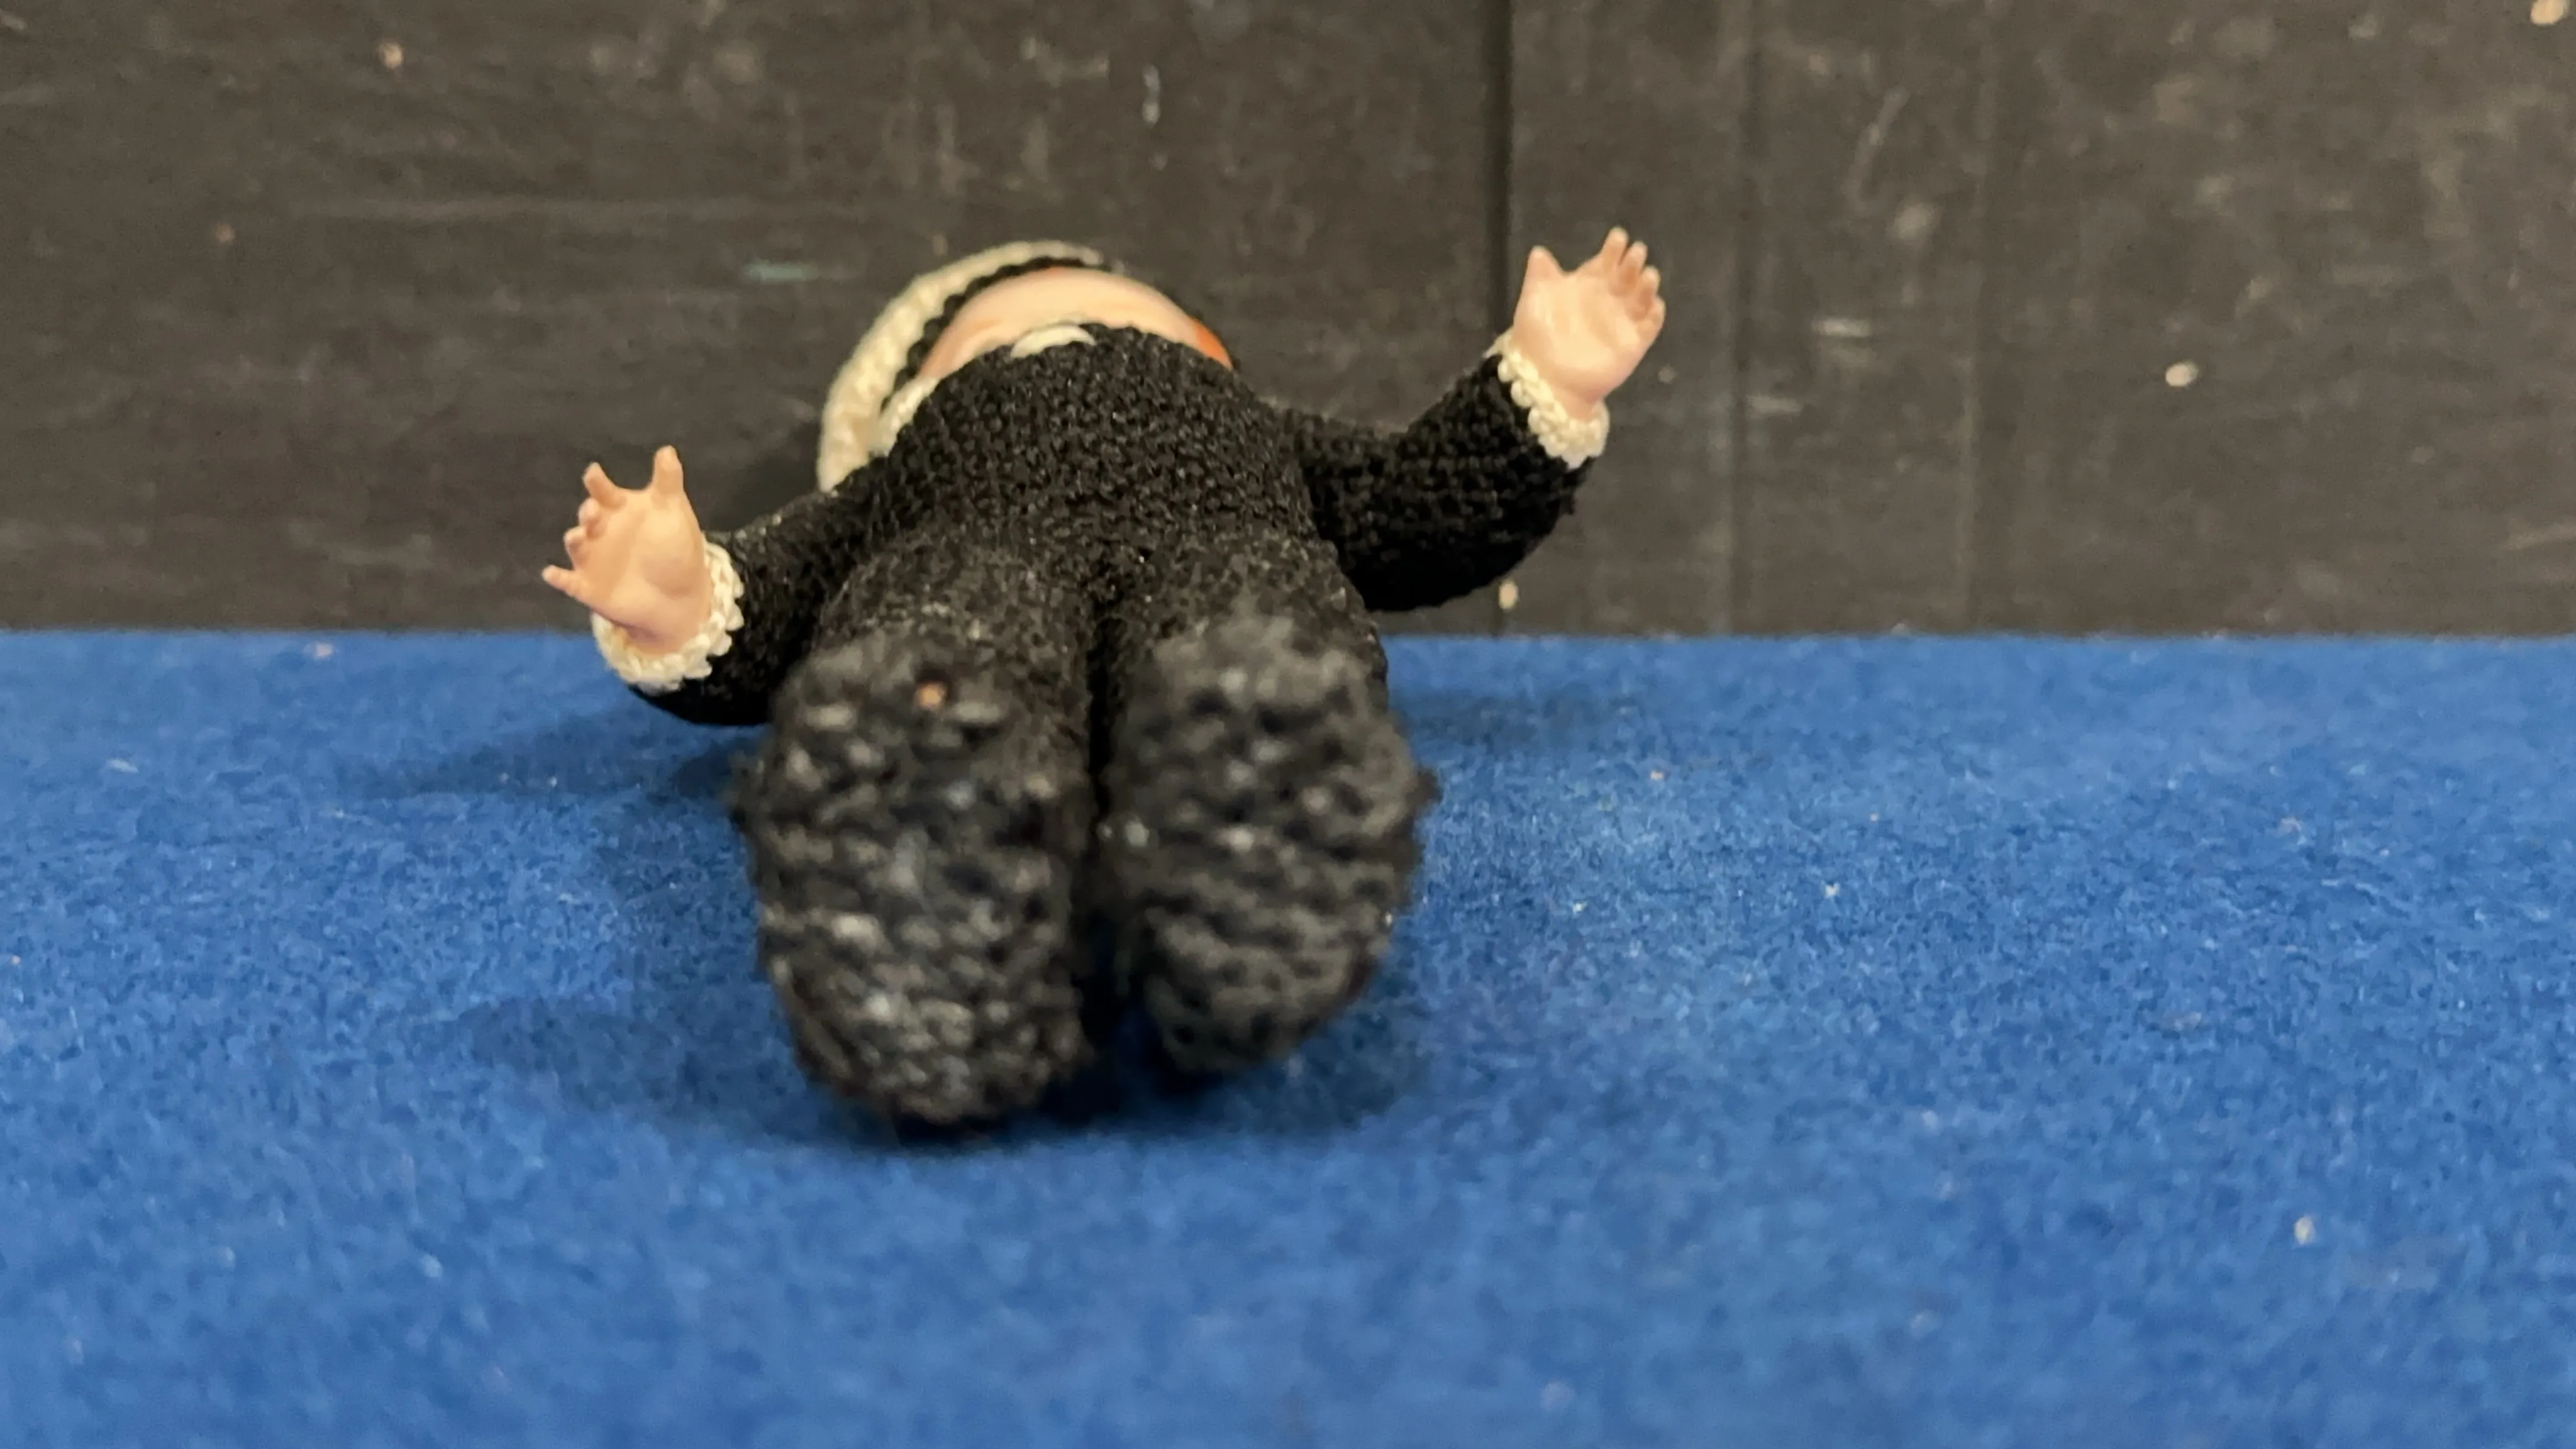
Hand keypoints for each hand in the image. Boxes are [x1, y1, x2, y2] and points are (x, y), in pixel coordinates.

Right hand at [540, 446, 712, 654]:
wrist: (681, 595)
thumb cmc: (673, 547)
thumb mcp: (673, 512)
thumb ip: (668, 482)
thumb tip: (667, 449)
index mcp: (618, 508)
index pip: (603, 491)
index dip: (597, 482)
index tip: (594, 473)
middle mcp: (600, 530)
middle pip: (588, 516)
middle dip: (588, 512)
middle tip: (593, 510)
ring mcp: (592, 558)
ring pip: (576, 545)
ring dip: (575, 540)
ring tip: (578, 536)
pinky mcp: (589, 587)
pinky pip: (569, 582)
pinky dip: (559, 578)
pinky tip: (551, 573)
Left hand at [1506, 228, 1667, 418]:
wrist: (1543, 378)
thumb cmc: (1537, 336)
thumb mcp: (1535, 300)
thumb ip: (1540, 276)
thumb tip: (1539, 252)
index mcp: (1587, 286)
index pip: (1605, 262)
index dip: (1612, 250)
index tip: (1617, 237)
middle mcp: (1608, 301)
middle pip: (1627, 276)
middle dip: (1633, 263)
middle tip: (1636, 252)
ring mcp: (1622, 323)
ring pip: (1642, 298)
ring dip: (1647, 285)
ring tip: (1649, 275)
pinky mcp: (1633, 345)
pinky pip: (1650, 327)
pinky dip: (1655, 315)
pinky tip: (1654, 305)